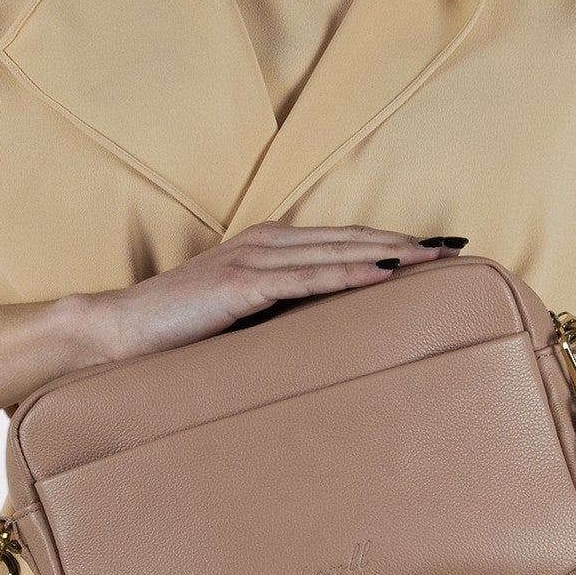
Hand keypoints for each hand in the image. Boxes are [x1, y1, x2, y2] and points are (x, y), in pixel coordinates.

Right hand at [80, 220, 466, 364]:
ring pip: (337, 251)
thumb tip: (326, 336)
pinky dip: (350, 274)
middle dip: (406, 243)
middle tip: (455, 249)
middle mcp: (266, 242)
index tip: (436, 250)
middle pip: (351, 238)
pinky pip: (307, 277)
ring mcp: (254, 259)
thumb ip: (281, 315)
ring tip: (434, 258)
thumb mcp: (242, 320)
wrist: (120, 331)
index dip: (391, 242)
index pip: (343, 240)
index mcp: (268, 247)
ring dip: (389, 253)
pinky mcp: (241, 283)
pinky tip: (385, 275)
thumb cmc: (178, 332)